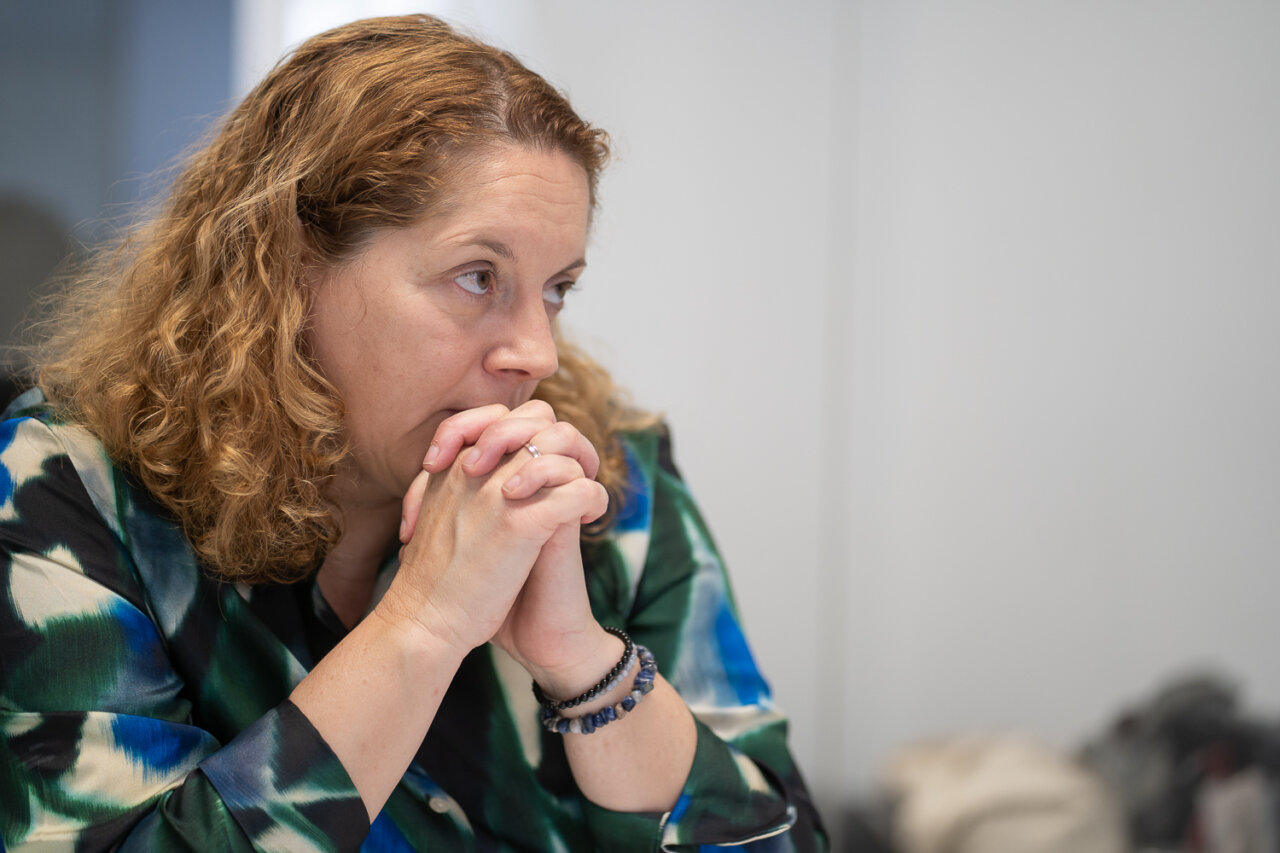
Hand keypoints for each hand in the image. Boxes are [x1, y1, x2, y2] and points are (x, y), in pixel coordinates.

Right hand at [380, 408, 606, 656]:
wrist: (421, 622)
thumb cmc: (431, 581)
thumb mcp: (438, 519)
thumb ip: (459, 493)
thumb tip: (490, 483)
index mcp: (456, 465)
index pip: (501, 416)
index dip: (530, 431)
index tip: (543, 467)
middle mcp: (476, 468)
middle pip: (539, 420)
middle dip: (568, 441)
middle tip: (579, 473)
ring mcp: (498, 492)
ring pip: (563, 447)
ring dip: (585, 468)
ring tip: (587, 501)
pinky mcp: (520, 523)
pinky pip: (578, 489)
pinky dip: (593, 500)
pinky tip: (590, 521)